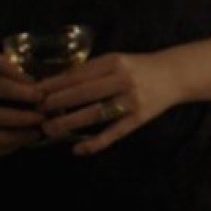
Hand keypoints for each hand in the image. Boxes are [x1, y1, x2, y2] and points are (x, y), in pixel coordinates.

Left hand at [37, 52, 178, 155]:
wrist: (174, 75)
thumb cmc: (138, 67)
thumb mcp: (116, 60)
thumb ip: (91, 70)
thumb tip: (55, 84)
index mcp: (114, 62)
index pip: (78, 74)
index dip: (55, 84)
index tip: (35, 92)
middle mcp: (123, 80)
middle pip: (84, 92)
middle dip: (57, 103)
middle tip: (37, 111)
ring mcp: (131, 101)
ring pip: (96, 113)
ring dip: (70, 122)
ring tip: (49, 129)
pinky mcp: (138, 119)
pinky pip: (114, 133)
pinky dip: (95, 143)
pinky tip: (78, 150)